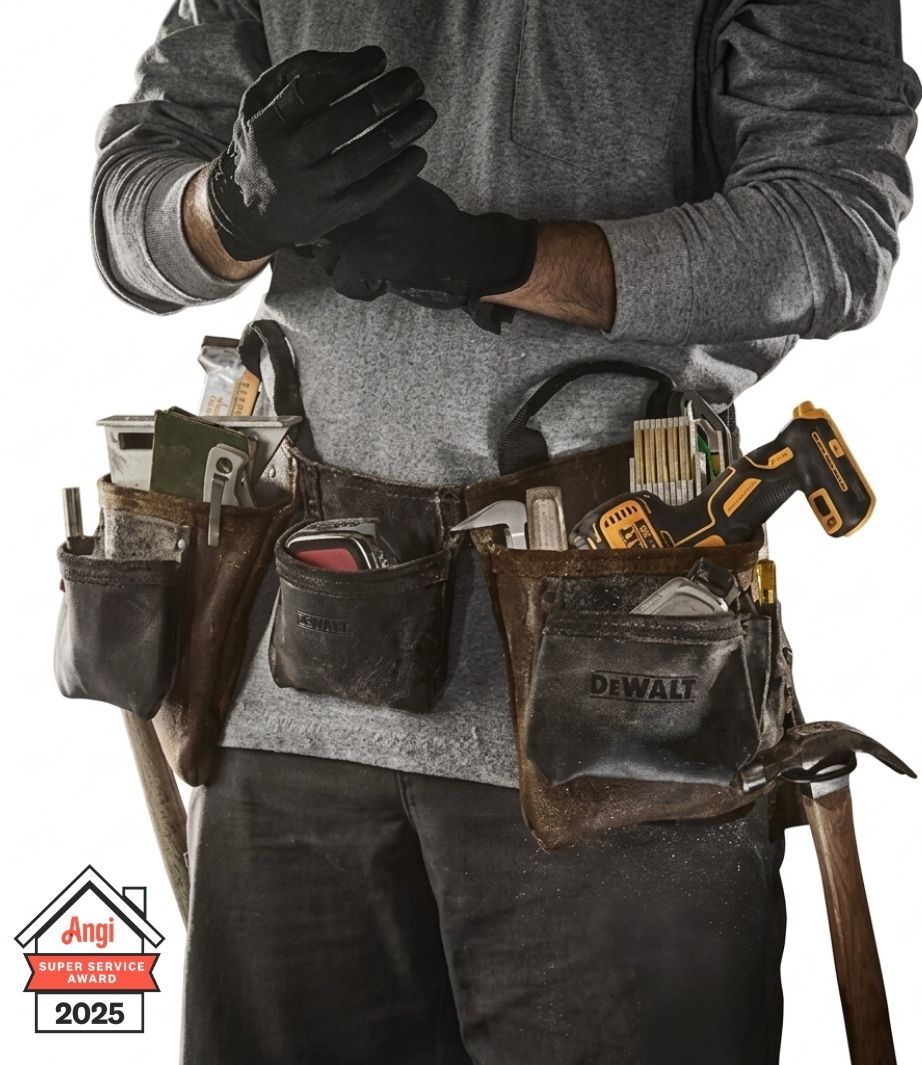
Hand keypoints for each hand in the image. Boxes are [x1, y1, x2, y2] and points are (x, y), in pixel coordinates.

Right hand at [206, 47, 435, 261]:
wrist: (250, 211)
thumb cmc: (268, 140)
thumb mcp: (263, 102)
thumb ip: (299, 73)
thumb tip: (353, 62)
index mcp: (267, 126)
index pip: (307, 92)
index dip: (345, 72)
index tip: (379, 57)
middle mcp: (286, 161)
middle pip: (336, 127)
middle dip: (380, 99)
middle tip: (414, 80)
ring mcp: (309, 192)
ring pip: (357, 162)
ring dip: (397, 134)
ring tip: (426, 111)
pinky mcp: (330, 217)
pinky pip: (369, 196)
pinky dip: (397, 175)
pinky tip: (419, 153)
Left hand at [310, 179, 537, 331]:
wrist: (469, 250)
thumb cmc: (437, 225)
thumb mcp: (400, 190)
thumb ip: (367, 189)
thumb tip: (330, 199)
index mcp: (364, 174)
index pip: (321, 199)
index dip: (332, 224)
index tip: (353, 234)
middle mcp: (357, 193)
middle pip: (318, 230)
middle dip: (334, 249)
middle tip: (369, 257)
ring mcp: (361, 223)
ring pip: (325, 257)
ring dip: (346, 270)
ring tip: (379, 268)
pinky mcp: (367, 253)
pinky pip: (341, 281)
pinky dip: (362, 291)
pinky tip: (386, 283)